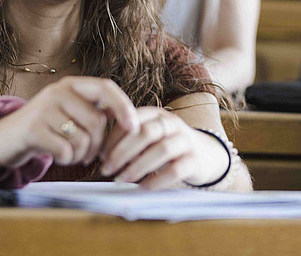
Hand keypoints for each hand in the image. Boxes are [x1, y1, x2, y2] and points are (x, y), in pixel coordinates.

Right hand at [0, 77, 138, 168]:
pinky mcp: (33, 129)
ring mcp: (44, 109)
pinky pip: (66, 151)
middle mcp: (58, 91)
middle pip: (97, 121)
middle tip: (90, 155)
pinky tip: (57, 156)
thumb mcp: (68, 111)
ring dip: (81, 155)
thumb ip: (93, 111)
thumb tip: (130, 123)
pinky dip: (66, 160)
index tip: (134, 127)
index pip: (106, 88)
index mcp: (70, 85)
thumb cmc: (44, 128)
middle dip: (99, 145)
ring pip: (83, 139)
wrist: (2, 140)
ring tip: (70, 154)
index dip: (123, 106)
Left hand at [98, 107, 227, 189]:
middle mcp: (173, 124)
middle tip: (106, 169)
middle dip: (122, 152)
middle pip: (146, 132)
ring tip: (121, 179)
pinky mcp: (195, 161)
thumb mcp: (148, 134)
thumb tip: (97, 149)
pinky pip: (175, 170)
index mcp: (157, 114)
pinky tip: (143, 187)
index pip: (133, 118)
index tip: (100, 154)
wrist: (204, 155)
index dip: (114, 136)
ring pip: (161, 150)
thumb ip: (128, 136)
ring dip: (137, 167)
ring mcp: (186, 141)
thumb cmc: (165, 146)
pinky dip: (157, 180)